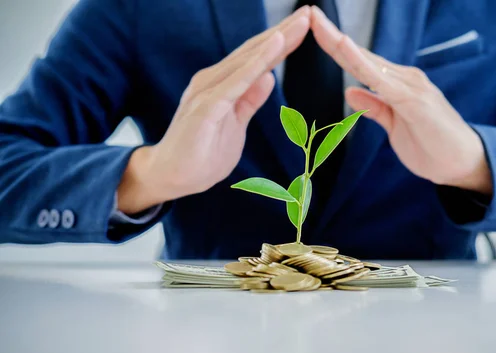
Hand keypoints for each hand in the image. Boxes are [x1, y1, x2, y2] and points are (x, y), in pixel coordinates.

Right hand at [117, 7, 310, 213]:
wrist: (171, 177)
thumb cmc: (201, 154)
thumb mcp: (236, 125)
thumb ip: (249, 100)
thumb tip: (268, 77)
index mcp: (222, 85)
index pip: (256, 58)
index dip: (281, 41)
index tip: (304, 26)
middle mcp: (213, 80)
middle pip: (254, 51)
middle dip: (283, 32)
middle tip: (309, 12)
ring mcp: (208, 91)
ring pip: (248, 60)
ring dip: (275, 40)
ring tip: (299, 23)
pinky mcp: (206, 106)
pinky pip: (237, 81)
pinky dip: (256, 63)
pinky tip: (274, 47)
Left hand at [310, 7, 492, 195]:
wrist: (464, 163)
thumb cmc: (432, 145)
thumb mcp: (394, 126)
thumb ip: (375, 107)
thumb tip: (349, 91)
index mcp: (396, 84)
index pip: (359, 61)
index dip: (335, 46)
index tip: (313, 29)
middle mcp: (403, 78)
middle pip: (359, 55)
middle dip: (331, 35)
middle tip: (308, 13)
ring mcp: (410, 87)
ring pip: (366, 62)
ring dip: (340, 43)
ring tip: (318, 23)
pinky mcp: (413, 100)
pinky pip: (381, 80)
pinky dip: (362, 62)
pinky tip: (346, 47)